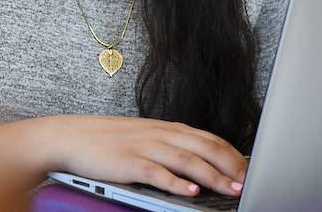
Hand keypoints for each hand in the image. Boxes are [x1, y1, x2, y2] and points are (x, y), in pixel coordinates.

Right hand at [46, 115, 247, 197]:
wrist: (72, 136)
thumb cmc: (109, 140)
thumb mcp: (145, 137)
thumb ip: (171, 146)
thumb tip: (199, 162)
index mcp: (167, 128)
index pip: (209, 139)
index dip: (232, 154)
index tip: (249, 169)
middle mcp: (160, 135)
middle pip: (205, 148)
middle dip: (231, 165)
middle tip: (249, 181)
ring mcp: (145, 147)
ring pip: (187, 160)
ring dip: (213, 175)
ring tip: (231, 188)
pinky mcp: (129, 163)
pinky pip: (158, 173)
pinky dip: (177, 183)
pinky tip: (192, 192)